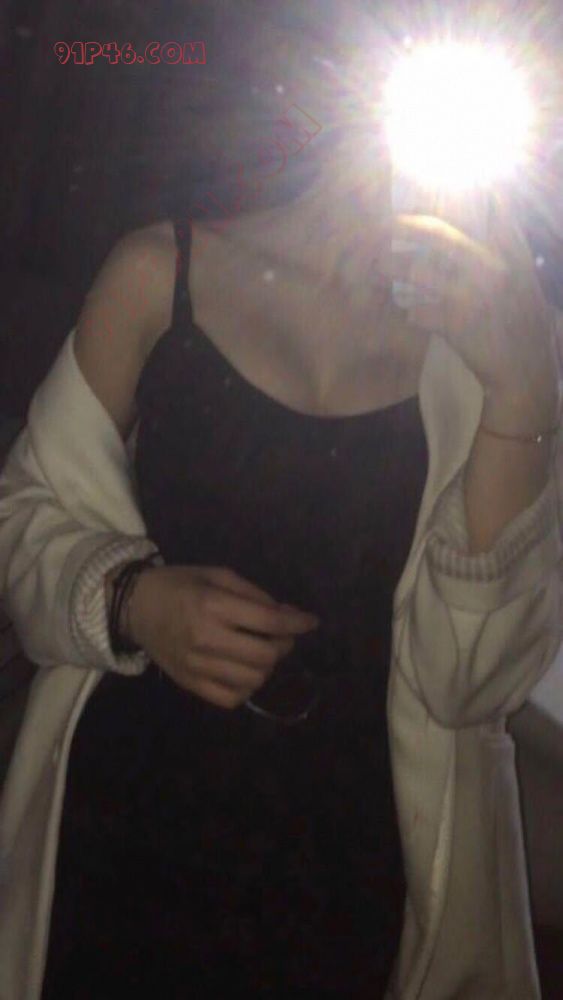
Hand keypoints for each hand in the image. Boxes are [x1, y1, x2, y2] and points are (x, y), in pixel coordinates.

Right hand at [127, 564, 319, 709]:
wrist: (134, 607)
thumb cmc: (178, 584)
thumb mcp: (217, 575)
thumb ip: (253, 594)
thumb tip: (288, 615)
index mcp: (213, 605)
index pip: (268, 621)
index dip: (296, 623)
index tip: (311, 622)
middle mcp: (205, 638)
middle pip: (265, 655)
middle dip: (283, 646)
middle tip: (280, 637)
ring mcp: (196, 665)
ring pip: (252, 680)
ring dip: (266, 667)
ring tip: (260, 653)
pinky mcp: (189, 683)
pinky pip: (230, 699)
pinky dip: (245, 688)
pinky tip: (243, 671)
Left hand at [386, 197, 559, 415]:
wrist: (526, 372)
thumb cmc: (521, 323)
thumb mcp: (522, 279)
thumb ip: (504, 246)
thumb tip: (485, 205)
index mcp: (513, 251)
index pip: (487, 204)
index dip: (454, 188)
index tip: (422, 180)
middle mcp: (495, 267)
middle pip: (438, 233)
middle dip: (404, 226)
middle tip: (382, 225)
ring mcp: (475, 295)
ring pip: (419, 272)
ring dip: (392, 268)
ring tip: (377, 268)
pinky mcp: (458, 324)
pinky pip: (419, 311)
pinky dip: (408, 311)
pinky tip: (405, 311)